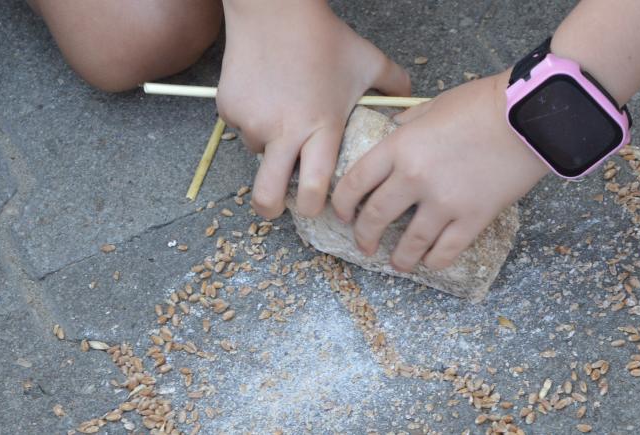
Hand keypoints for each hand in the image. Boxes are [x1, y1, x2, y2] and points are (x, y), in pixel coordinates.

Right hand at [216, 0, 409, 218]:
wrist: (275, 10)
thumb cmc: (325, 38)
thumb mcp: (368, 61)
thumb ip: (394, 85)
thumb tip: (411, 103)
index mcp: (322, 129)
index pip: (313, 189)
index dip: (313, 205)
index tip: (316, 205)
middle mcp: (284, 132)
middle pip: (267, 196)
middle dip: (271, 210)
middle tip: (276, 206)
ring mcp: (253, 122)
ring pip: (258, 152)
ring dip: (269, 144)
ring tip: (284, 111)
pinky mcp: (229, 109)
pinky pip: (241, 126)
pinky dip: (251, 118)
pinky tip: (266, 92)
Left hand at [330, 72, 548, 271]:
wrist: (530, 115)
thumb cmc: (484, 104)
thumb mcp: (434, 106)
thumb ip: (408, 125)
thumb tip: (394, 133)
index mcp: (400, 146)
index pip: (356, 182)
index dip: (342, 203)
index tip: (343, 214)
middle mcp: (415, 177)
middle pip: (375, 217)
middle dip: (365, 236)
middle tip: (365, 244)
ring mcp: (444, 201)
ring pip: (409, 243)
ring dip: (399, 258)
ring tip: (398, 263)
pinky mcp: (473, 218)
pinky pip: (446, 251)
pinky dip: (434, 261)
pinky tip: (430, 261)